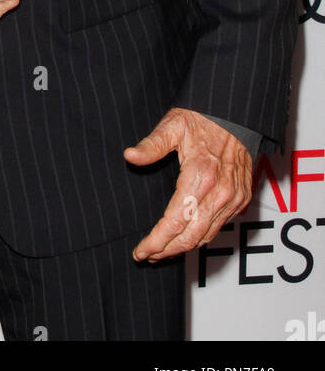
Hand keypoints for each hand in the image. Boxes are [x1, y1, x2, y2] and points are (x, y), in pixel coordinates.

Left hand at [125, 108, 252, 261]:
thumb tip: (130, 156)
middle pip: (191, 237)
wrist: (235, 115)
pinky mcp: (241, 199)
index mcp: (200, 176)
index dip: (156, 241)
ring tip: (161, 251)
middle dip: (167, 251)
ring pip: (206, 236)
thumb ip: (152, 145)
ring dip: (183, 248)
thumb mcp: (173, 125)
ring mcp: (233, 199)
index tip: (140, 251)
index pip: (175, 222)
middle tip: (147, 255)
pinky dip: (201, 238)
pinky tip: (185, 238)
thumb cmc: (201, 119)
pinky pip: (219, 227)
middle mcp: (220, 193)